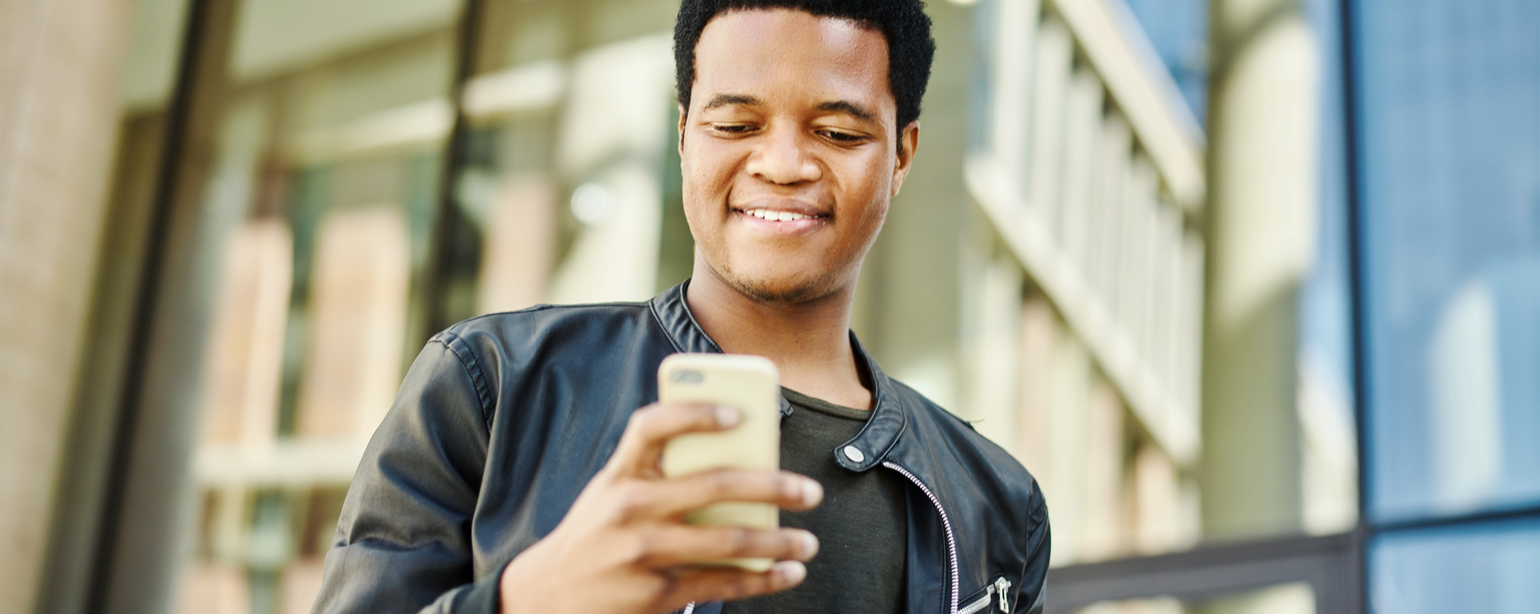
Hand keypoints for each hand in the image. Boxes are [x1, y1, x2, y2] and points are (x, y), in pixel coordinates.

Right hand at [499, 402, 822, 612]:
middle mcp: (629, 508)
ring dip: (779, 541)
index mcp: (619, 474)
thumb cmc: (598, 534)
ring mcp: (643, 553)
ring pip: (729, 540)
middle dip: (774, 487)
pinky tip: (787, 573)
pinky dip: (763, 579)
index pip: (653, 426)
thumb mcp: (613, 494)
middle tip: (810, 491)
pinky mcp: (656, 594)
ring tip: (808, 541)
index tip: (740, 414)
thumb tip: (745, 465)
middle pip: (713, 485)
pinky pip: (722, 583)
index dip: (697, 413)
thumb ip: (661, 474)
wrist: (547, 597)